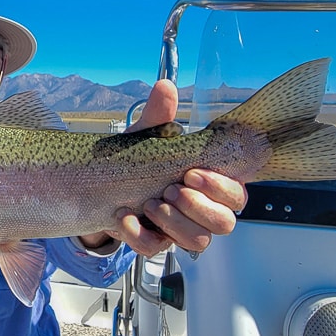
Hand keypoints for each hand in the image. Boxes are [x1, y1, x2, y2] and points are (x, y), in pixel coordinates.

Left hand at [109, 80, 247, 256]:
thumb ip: (159, 117)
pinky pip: (155, 248)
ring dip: (174, 223)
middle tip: (170, 190)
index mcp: (208, 184)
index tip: (192, 173)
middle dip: (198, 208)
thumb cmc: (136, 161)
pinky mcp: (153, 242)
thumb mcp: (146, 137)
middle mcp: (200, 211)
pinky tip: (125, 217)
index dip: (220, 188)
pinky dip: (139, 234)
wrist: (98, 186)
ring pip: (198, 242)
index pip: (237, 196)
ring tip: (150, 204)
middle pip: (225, 223)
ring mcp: (178, 230)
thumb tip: (166, 87)